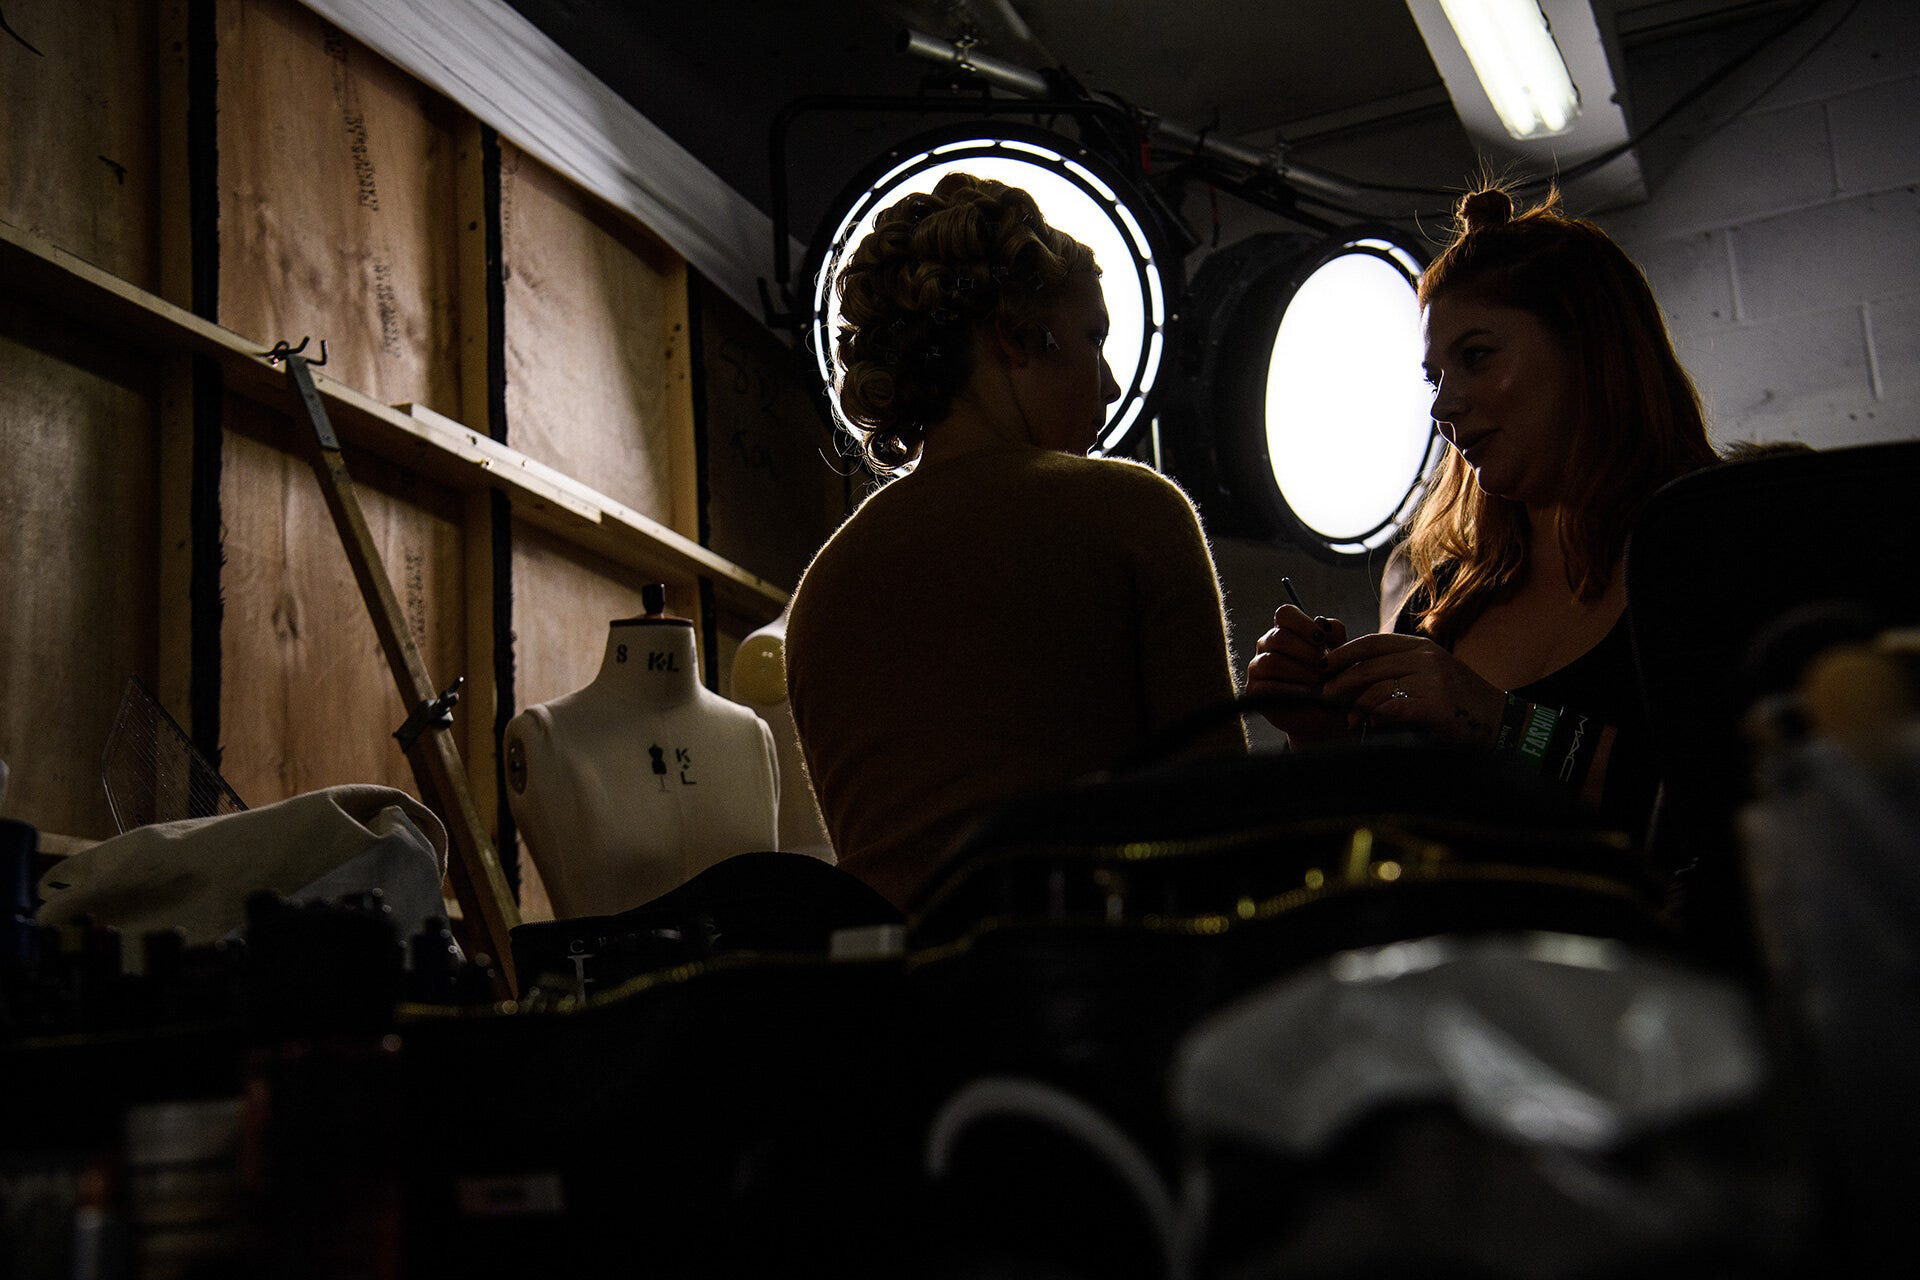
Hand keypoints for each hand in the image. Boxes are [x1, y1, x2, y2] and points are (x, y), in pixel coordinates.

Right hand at [1246, 606, 1349, 745]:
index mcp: (1286, 630)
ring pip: (1272, 661)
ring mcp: (1257, 667)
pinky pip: (1268, 686)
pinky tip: (1307, 694)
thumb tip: (1322, 624)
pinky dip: (1292, 690)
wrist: (1329, 713)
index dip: (1303, 624)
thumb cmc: (1334, 679)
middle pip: (1279, 637)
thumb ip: (1335, 634)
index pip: (1284, 613)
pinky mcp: (1254, 691)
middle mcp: (1267, 645)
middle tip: (1323, 666)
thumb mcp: (1341, 653)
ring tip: (1317, 682)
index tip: (1321, 640)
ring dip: (1300, 672)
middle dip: (1306, 652)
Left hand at [1321, 633, 1504, 743]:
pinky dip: (1376, 717)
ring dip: (1357, 706)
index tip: (1324, 665)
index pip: (1373, 642)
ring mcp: (1432, 678)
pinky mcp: (1435, 703)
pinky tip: (1370, 725)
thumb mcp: (1429, 676)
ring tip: (1349, 720)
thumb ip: (1397, 672)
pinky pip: (1392, 707)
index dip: (1344, 652)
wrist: (1499, 722)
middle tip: (1325, 695)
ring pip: (1378, 687)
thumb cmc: (1458, 703)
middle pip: (1370, 664)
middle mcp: (1426, 657)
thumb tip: (1351, 678)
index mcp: (1421, 647)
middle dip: (1342, 681)